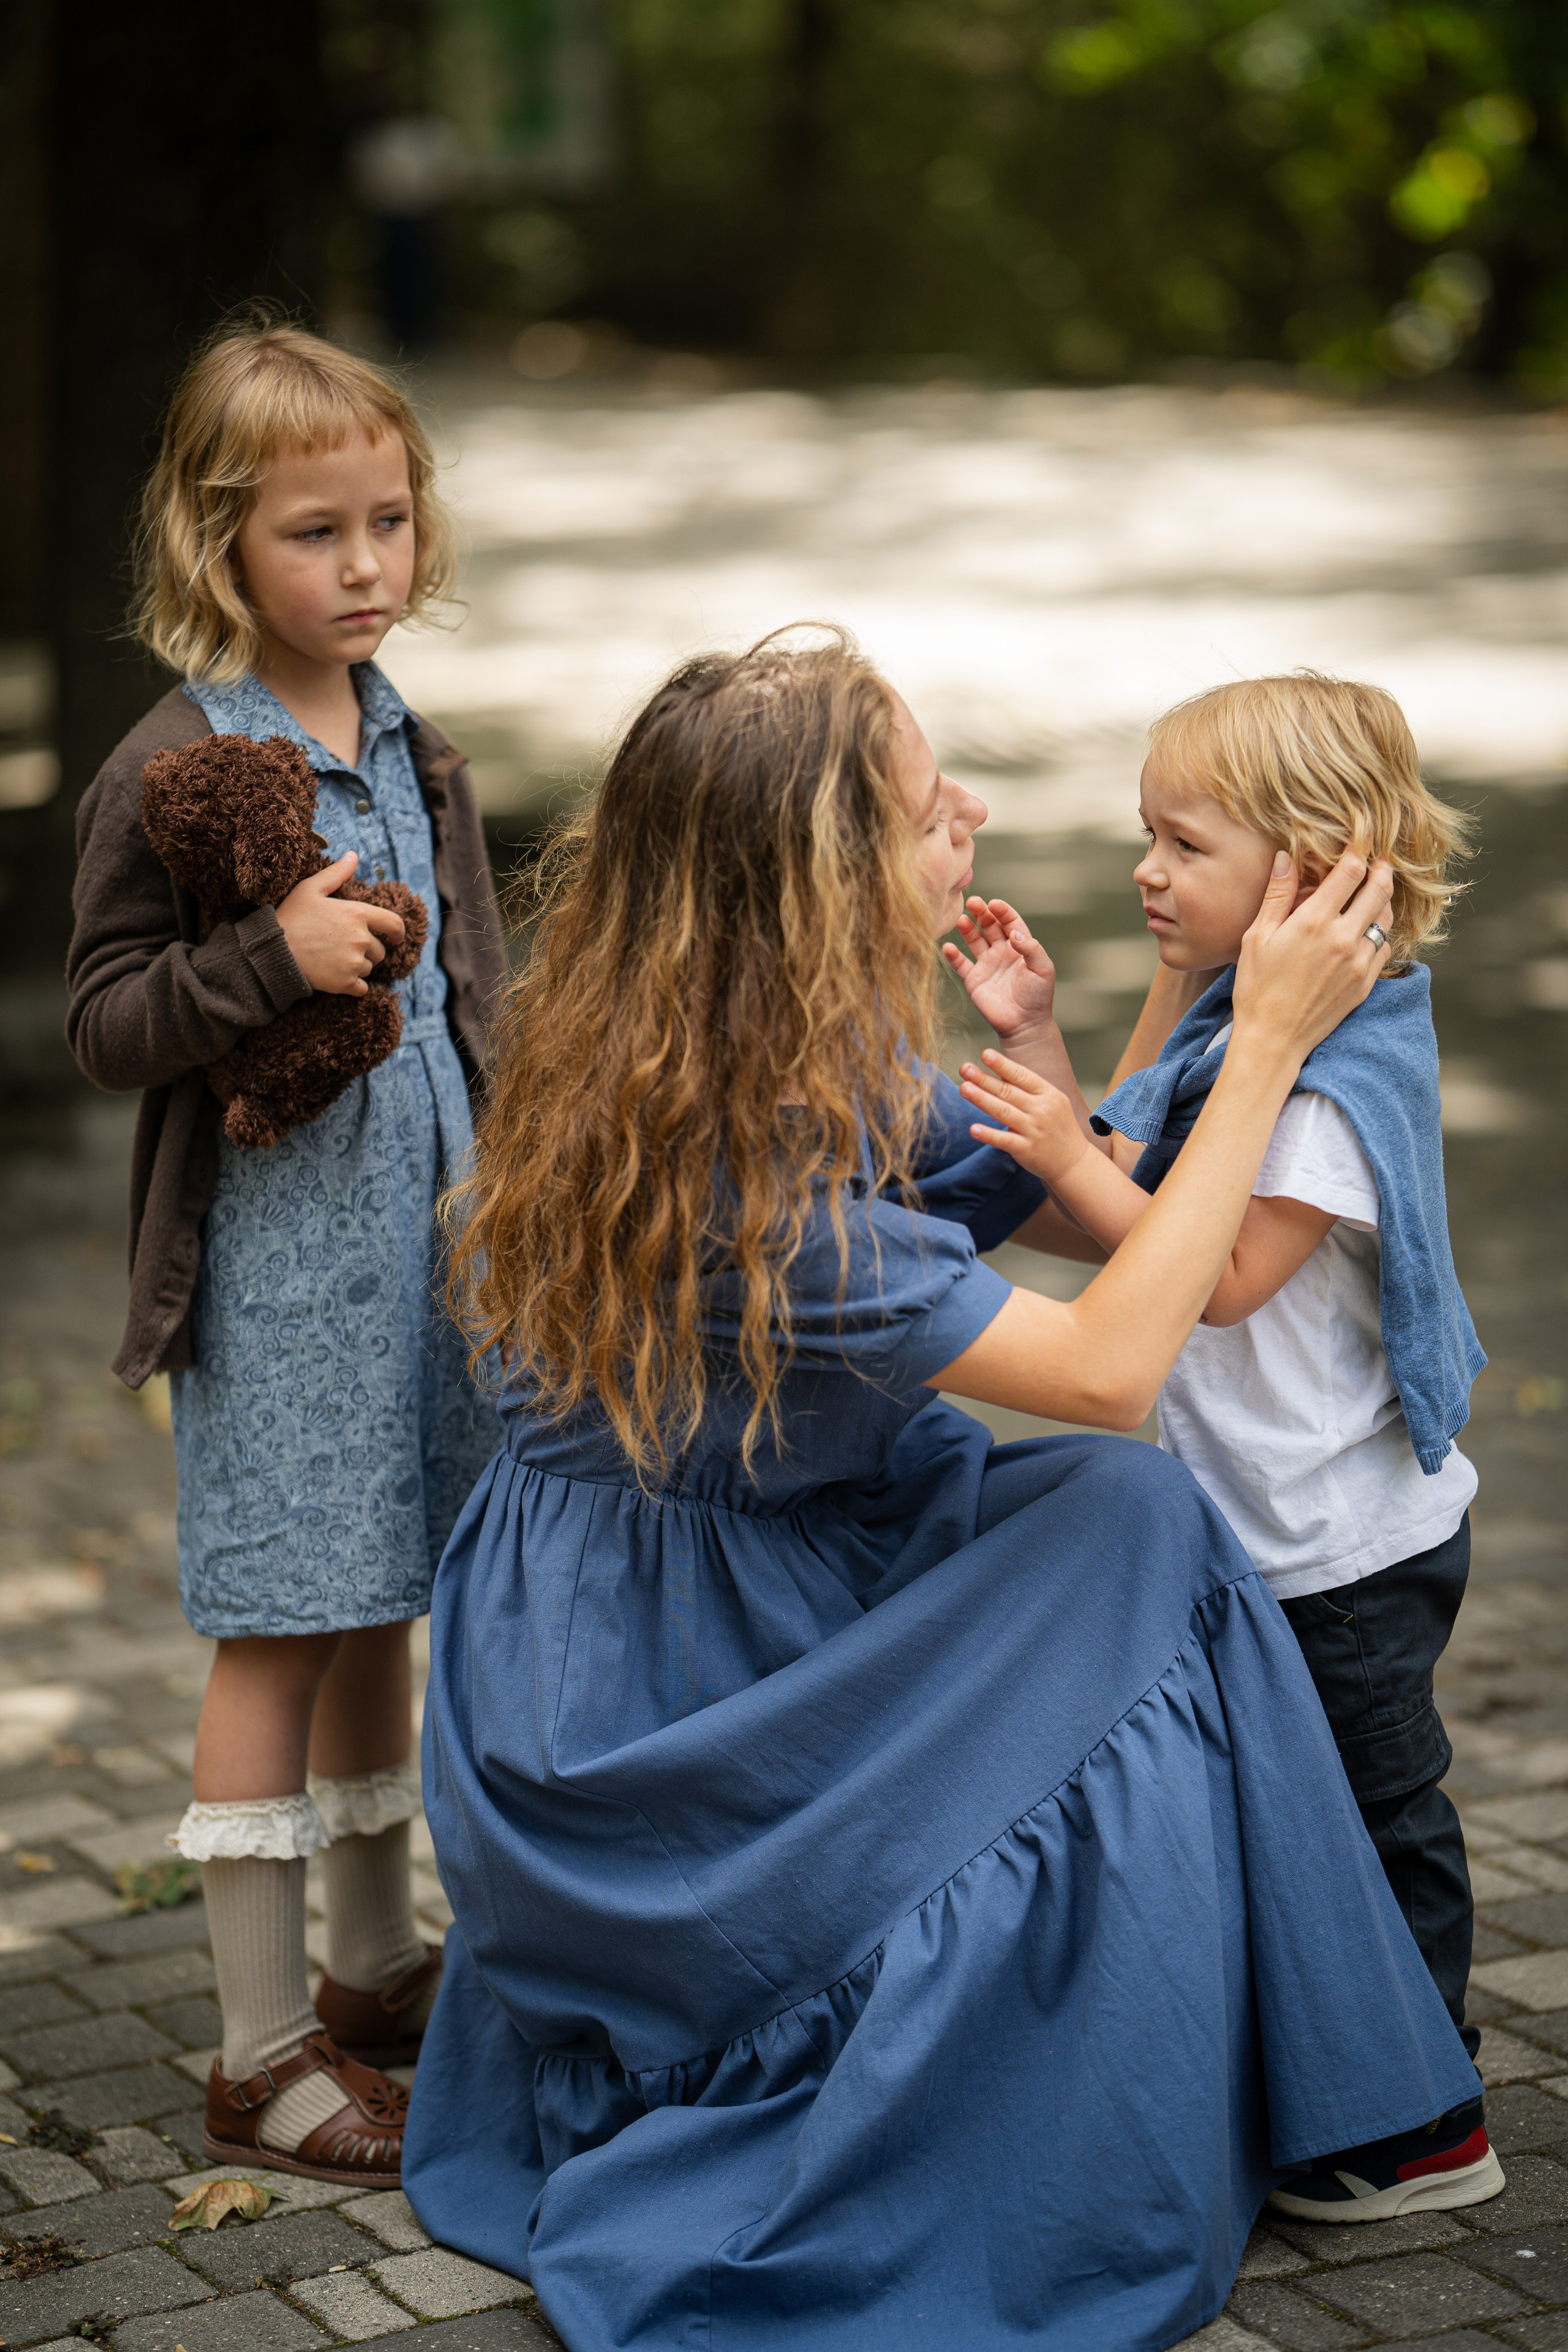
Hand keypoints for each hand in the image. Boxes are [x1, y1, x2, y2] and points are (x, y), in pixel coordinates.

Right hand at [276, 852, 406, 996]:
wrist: (272, 952)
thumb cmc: (290, 917)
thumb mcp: (310, 889)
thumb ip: (336, 873)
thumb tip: (353, 855)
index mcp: (358, 914)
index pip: (394, 924)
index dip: (398, 933)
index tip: (395, 938)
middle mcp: (361, 938)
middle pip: (379, 950)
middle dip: (366, 950)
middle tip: (340, 948)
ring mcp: (355, 962)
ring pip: (368, 968)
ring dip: (357, 967)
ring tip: (332, 960)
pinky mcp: (346, 983)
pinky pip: (362, 988)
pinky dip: (353, 986)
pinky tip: (335, 978)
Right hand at [942, 897, 1056, 1040]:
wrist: (1025, 1024)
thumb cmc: (1038, 996)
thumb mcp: (1043, 969)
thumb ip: (1031, 948)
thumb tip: (1014, 934)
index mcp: (1019, 946)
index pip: (1009, 921)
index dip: (1002, 911)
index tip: (994, 904)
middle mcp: (1001, 951)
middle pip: (989, 925)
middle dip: (982, 913)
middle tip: (973, 903)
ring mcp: (986, 964)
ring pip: (974, 940)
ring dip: (967, 928)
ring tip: (961, 919)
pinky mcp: (974, 979)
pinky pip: (961, 964)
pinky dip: (953, 955)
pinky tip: (948, 947)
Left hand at [959, 1049, 1089, 1184]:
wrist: (1074, 1161)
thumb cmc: (1058, 1127)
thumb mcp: (1052, 1101)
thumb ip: (1029, 1088)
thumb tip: (998, 1070)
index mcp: (1048, 1094)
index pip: (1022, 1075)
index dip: (1003, 1065)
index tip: (985, 1054)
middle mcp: (1041, 1110)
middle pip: (1008, 1092)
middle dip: (984, 1079)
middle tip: (964, 1068)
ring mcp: (1033, 1130)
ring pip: (1003, 1112)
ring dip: (982, 1099)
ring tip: (963, 1088)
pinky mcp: (1026, 1150)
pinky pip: (1004, 1140)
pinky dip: (988, 1134)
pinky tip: (973, 1129)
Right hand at [1231, 850, 1392, 1065]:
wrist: (1273, 1039)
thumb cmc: (1257, 987)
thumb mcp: (1258, 936)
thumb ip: (1277, 894)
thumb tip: (1286, 857)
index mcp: (1314, 922)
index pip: (1351, 872)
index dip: (1359, 849)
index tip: (1362, 837)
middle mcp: (1343, 939)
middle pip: (1379, 890)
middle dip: (1382, 869)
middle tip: (1379, 860)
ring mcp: (1359, 963)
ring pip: (1386, 919)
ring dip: (1383, 901)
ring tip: (1373, 894)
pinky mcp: (1365, 983)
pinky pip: (1385, 948)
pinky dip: (1379, 934)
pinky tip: (1365, 932)